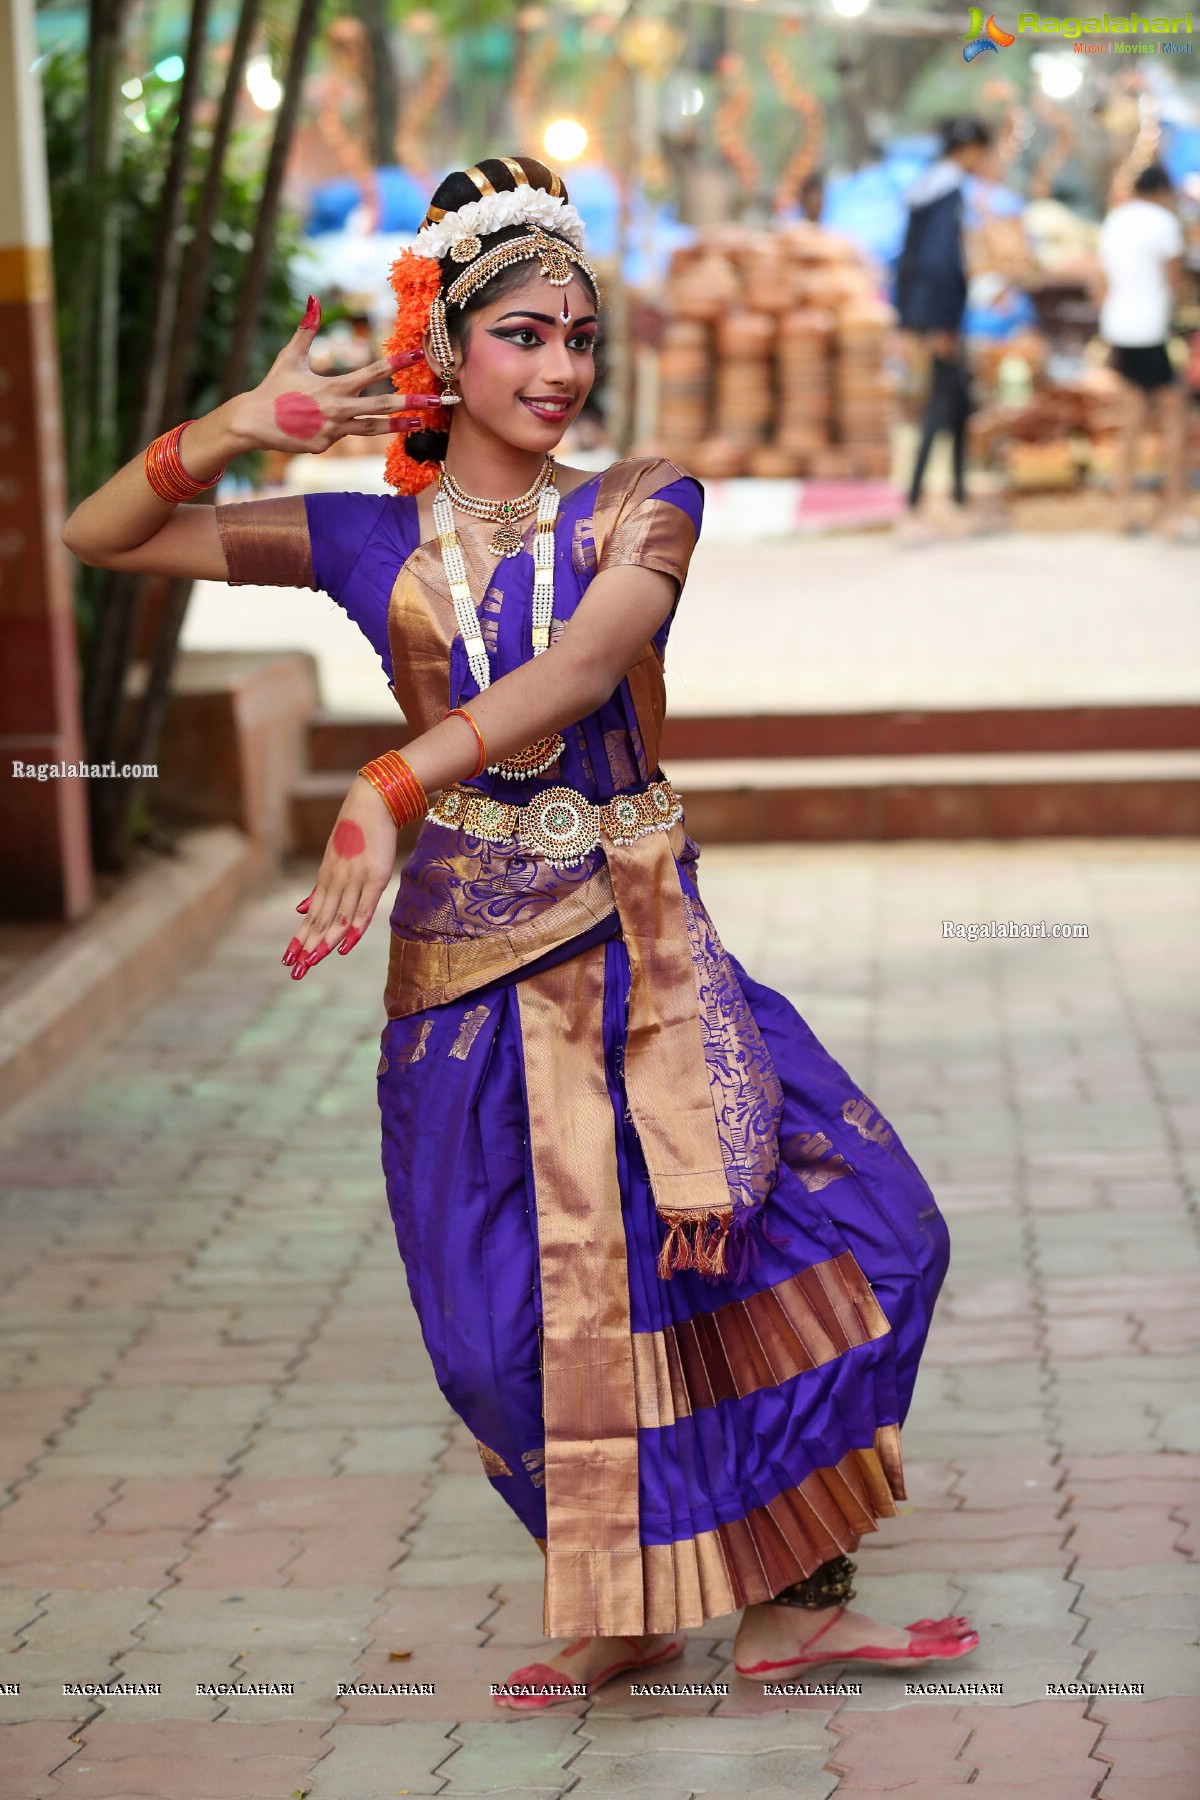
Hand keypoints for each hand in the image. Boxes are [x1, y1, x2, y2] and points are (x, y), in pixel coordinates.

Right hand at [229, 296, 442, 455]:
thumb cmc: (272, 388)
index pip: (371, 373)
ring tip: (420, 423)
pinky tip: (329, 425)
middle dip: (411, 403)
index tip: (416, 354)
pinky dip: (344, 430)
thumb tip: (313, 298)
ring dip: (398, 425)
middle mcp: (337, 410)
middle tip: (436, 400)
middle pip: (382, 406)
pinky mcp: (325, 446)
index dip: (396, 362)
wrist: (252, 422)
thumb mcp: (289, 357)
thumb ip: (306, 329)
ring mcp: (333, 432)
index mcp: (332, 386)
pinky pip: (343, 438)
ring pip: (372, 428)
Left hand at [282, 776, 398, 977]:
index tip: (287, 959)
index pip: (311, 917)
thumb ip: (319, 890)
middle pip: (319, 921)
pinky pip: (363, 908)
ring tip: (312, 963)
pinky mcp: (374, 878)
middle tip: (294, 971)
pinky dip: (353, 928)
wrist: (372, 804)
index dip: (299, 939)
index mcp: (325, 880)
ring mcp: (354, 881)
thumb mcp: (331, 862)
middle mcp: (335, 883)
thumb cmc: (355, 834)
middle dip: (306, 947)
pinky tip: (344, 945)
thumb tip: (300, 910)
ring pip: (337, 917)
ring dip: (324, 942)